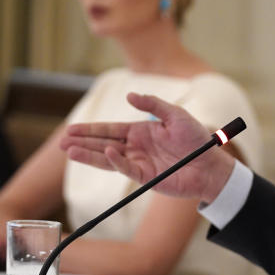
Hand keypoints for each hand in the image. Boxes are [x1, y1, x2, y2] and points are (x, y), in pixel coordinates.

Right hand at [59, 93, 235, 202]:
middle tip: (62, 143)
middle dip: (82, 143)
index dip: (90, 130)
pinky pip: (128, 169)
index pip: (109, 130)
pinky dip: (117, 162)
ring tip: (70, 152)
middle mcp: (137, 148)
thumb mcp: (176, 116)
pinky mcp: (147, 178)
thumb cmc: (197, 139)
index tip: (71, 130)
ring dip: (90, 155)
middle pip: (103, 144)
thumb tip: (130, 96)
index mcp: (141, 132)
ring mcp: (140, 163)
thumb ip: (154, 105)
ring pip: (109, 159)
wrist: (212, 165)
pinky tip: (106, 152)